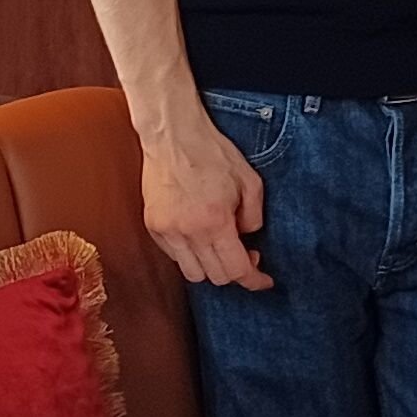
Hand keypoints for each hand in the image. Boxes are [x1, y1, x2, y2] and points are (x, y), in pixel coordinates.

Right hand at [143, 113, 272, 289]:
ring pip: (192, 273)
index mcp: (214, 222)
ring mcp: (167, 231)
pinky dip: (190, 254)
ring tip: (219, 245)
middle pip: (215, 277)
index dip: (254, 280)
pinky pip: (174, 256)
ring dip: (210, 267)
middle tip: (245, 252)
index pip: (236, 270)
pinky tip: (199, 235)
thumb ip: (254, 218)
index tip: (263, 280)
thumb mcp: (250, 182)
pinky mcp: (153, 226)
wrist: (173, 135)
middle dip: (234, 271)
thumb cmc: (212, 153)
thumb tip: (247, 239)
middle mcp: (188, 233)